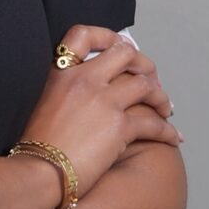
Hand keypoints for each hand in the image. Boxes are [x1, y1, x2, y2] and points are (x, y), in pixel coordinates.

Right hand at [19, 25, 182, 197]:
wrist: (36, 172)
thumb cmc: (35, 149)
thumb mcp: (42, 106)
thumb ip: (63, 93)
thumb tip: (84, 100)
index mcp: (61, 73)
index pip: (83, 35)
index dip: (107, 37)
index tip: (120, 47)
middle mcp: (84, 80)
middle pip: (126, 54)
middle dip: (144, 65)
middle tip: (151, 80)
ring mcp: (103, 101)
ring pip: (147, 85)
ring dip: (161, 97)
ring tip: (166, 110)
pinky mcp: (119, 126)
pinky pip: (154, 123)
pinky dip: (168, 131)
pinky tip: (173, 138)